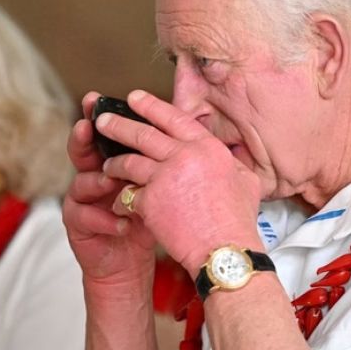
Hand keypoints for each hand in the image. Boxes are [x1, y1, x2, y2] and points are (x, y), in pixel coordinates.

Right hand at [62, 92, 155, 285]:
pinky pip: (85, 217)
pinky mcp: (78, 226)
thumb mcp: (157, 187)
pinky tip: (122, 223)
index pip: (105, 136)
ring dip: (97, 181)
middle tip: (87, 126)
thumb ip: (158, 162)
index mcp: (112, 163)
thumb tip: (181, 130)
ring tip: (111, 181)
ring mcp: (82, 201)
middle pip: (82, 151)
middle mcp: (93, 177)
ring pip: (81, 183)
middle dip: (83, 137)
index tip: (97, 99)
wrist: (131, 262)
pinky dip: (105, 219)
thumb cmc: (146, 220)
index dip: (100, 118)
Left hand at [97, 90, 262, 277]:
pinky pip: (128, 193)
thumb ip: (234, 162)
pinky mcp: (150, 199)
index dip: (152, 106)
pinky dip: (122, 198)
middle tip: (103, 119)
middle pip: (144, 133)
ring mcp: (165, 176)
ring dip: (115, 163)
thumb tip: (231, 154)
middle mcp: (185, 156)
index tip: (136, 98)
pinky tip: (119, 204)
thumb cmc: (236, 221)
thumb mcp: (246, 182)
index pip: (174, 118)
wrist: (224, 251)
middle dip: (119, 124)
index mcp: (207, 148)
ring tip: (107, 165)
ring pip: (129, 161)